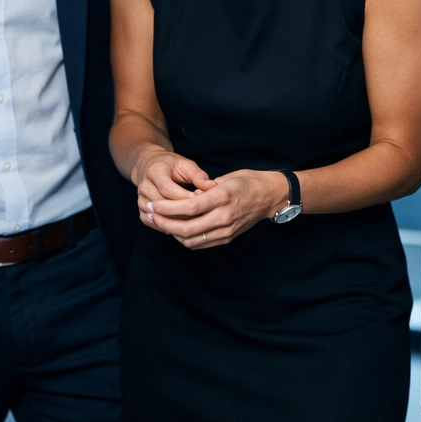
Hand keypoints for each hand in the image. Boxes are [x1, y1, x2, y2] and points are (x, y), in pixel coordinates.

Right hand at [133, 150, 215, 233]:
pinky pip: (155, 224)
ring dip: (177, 221)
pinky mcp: (142, 212)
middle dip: (182, 211)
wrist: (150, 168)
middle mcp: (144, 186)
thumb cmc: (171, 166)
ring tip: (194, 222)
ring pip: (159, 216)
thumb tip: (212, 186)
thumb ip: (198, 175)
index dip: (183, 196)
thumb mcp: (185, 164)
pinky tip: (183, 226)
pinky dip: (169, 227)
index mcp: (154, 171)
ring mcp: (141, 200)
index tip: (199, 201)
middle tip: (201, 216)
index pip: (166, 188)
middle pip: (162, 204)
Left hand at [145, 169, 289, 248]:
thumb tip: (185, 197)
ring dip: (171, 233)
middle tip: (149, 214)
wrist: (270, 197)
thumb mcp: (227, 178)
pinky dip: (184, 238)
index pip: (190, 207)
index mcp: (223, 198)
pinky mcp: (227, 237)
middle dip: (164, 223)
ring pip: (191, 239)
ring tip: (158, 222)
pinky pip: (200, 243)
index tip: (153, 204)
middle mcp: (224, 217)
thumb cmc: (248, 181)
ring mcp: (226, 230)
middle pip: (187, 228)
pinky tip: (174, 229)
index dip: (168, 208)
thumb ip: (205, 189)